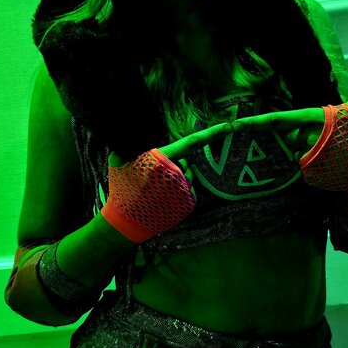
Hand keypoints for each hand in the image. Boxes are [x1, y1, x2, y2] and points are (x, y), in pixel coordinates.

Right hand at [108, 120, 232, 196]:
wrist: (125, 221)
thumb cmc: (121, 188)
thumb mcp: (118, 161)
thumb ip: (133, 146)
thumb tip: (143, 137)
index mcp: (159, 160)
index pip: (191, 143)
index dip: (212, 134)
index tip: (228, 126)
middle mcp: (175, 175)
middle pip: (184, 163)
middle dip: (174, 167)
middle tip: (152, 181)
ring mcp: (183, 191)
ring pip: (187, 176)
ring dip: (176, 180)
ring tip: (156, 192)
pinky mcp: (187, 204)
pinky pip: (189, 191)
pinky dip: (179, 193)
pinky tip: (163, 201)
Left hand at [229, 48, 347, 155]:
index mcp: (315, 119)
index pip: (277, 120)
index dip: (254, 123)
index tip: (235, 125)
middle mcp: (308, 138)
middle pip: (289, 134)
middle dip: (302, 133)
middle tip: (328, 136)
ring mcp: (308, 158)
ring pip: (297, 149)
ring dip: (310, 147)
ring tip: (333, 148)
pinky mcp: (310, 175)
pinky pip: (304, 165)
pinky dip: (315, 162)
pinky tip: (332, 161)